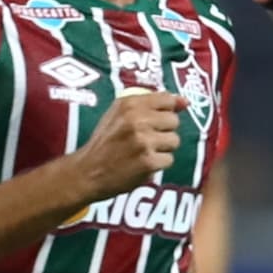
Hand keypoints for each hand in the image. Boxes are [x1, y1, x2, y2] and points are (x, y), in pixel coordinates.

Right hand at [66, 86, 185, 198]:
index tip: (156, 121)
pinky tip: (141, 165)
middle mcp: (136, 120)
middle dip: (163, 132)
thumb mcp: (119, 115)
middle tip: (144, 141)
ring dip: (162, 149)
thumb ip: (150, 104)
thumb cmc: (105, 142)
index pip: (167, 99)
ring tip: (142, 153)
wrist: (87, 172)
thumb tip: (185, 102)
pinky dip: (157, 165)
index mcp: (129, 104)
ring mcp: (143, 141)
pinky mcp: (148, 162)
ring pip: (174, 141)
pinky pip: (169, 160)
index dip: (166, 112)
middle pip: (173, 122)